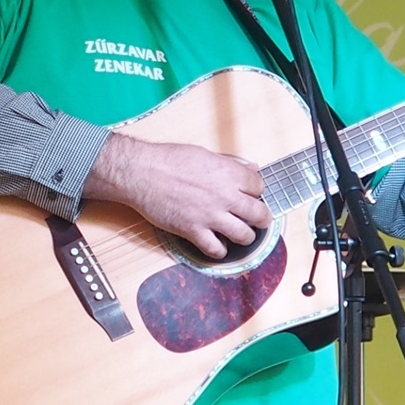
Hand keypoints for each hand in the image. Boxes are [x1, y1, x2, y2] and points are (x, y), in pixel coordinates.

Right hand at [85, 133, 271, 260]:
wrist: (142, 173)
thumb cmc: (169, 159)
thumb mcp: (204, 154)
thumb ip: (230, 164)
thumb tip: (250, 168)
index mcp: (229, 173)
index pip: (259, 186)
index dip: (257, 191)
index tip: (252, 194)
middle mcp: (224, 196)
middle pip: (259, 214)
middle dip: (262, 218)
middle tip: (259, 220)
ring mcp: (210, 215)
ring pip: (244, 235)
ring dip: (246, 236)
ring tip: (242, 234)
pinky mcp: (193, 230)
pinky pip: (216, 249)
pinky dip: (219, 251)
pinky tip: (218, 245)